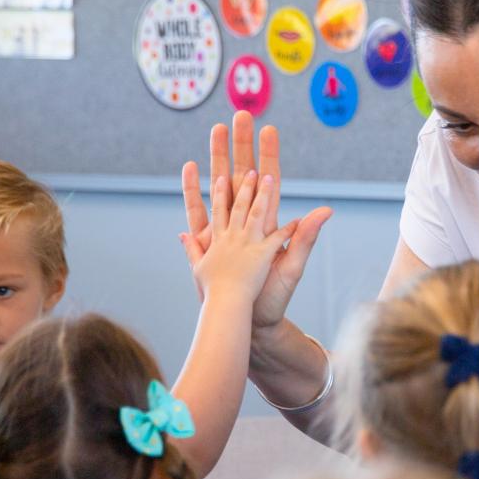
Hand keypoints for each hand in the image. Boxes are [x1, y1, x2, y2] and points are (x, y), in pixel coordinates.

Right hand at [179, 111, 332, 331]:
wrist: (251, 321)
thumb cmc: (275, 296)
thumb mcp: (291, 266)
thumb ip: (303, 237)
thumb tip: (325, 211)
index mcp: (267, 222)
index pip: (268, 180)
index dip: (268, 155)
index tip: (269, 128)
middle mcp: (245, 220)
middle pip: (242, 172)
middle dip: (242, 144)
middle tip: (240, 114)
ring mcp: (225, 228)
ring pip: (219, 184)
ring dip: (217, 156)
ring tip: (215, 130)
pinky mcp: (208, 242)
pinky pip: (198, 210)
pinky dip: (193, 189)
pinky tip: (190, 168)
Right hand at [180, 171, 296, 299]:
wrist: (227, 315)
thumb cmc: (213, 296)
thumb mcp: (198, 269)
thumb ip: (193, 249)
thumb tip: (181, 233)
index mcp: (219, 241)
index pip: (220, 209)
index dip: (221, 192)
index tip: (221, 176)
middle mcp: (233, 239)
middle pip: (238, 203)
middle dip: (242, 183)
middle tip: (247, 164)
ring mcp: (247, 246)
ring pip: (256, 214)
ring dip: (261, 195)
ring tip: (266, 177)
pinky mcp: (262, 258)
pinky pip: (277, 241)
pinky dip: (287, 232)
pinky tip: (296, 222)